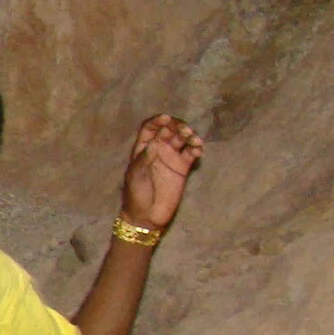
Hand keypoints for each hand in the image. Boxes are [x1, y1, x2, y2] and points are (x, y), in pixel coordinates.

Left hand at [119, 114, 204, 231]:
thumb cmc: (135, 194)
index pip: (150, 128)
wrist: (146, 216)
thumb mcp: (136, 175)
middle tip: (185, 130)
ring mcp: (171, 158)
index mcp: (142, 148)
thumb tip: (155, 142)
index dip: (158, 121)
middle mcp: (158, 149)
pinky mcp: (183, 168)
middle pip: (169, 130)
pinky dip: (196, 149)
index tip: (166, 119)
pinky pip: (191, 153)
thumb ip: (145, 158)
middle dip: (177, 126)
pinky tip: (197, 150)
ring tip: (194, 140)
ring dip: (189, 135)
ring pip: (182, 139)